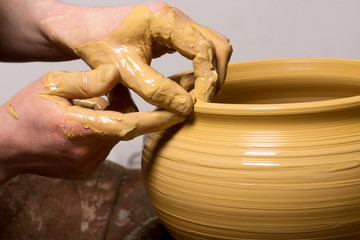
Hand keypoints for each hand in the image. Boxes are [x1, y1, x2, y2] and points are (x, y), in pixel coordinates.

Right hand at [0, 75, 184, 183]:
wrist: (5, 147)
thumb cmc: (25, 112)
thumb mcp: (51, 85)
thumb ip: (87, 81)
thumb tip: (117, 75)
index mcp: (78, 128)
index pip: (129, 125)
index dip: (157, 119)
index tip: (181, 112)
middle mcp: (87, 152)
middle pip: (125, 127)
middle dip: (125, 108)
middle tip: (112, 92)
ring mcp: (88, 164)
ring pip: (116, 137)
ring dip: (113, 119)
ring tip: (88, 107)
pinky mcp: (87, 170)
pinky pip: (107, 147)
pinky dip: (105, 132)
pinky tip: (84, 124)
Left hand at [40, 1, 231, 106]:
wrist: (79, 29)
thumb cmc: (95, 43)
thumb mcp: (123, 70)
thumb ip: (155, 89)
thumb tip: (186, 107)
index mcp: (163, 19)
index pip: (204, 50)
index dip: (208, 80)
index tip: (200, 104)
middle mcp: (175, 16)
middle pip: (217, 45)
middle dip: (215, 76)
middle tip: (202, 102)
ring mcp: (175, 22)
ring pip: (212, 46)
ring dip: (210, 72)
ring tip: (195, 95)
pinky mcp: (172, 32)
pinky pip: (199, 48)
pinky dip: (200, 68)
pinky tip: (187, 85)